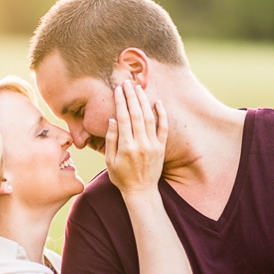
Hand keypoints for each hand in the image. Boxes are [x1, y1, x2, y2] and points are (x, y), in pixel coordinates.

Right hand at [105, 81, 167, 195]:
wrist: (141, 191)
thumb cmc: (122, 177)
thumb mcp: (109, 161)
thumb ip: (111, 139)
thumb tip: (112, 119)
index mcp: (126, 146)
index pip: (123, 118)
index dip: (120, 101)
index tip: (117, 89)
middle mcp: (141, 143)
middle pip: (136, 113)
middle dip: (131, 96)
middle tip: (127, 82)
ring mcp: (153, 145)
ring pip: (149, 117)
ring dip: (144, 101)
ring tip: (139, 88)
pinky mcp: (161, 148)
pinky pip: (163, 128)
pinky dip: (161, 114)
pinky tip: (157, 102)